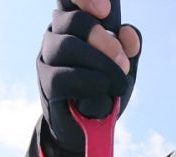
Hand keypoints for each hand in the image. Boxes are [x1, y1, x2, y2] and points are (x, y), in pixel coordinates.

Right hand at [37, 0, 140, 156]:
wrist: (87, 127)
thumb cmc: (103, 90)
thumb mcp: (122, 67)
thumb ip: (129, 49)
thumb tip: (127, 32)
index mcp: (75, 22)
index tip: (106, 11)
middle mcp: (57, 33)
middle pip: (74, 20)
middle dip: (104, 40)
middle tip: (122, 61)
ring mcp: (48, 57)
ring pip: (67, 45)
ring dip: (99, 62)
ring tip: (117, 81)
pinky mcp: (46, 83)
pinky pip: (62, 76)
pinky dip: (87, 82)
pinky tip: (101, 88)